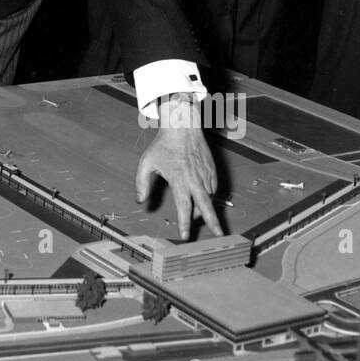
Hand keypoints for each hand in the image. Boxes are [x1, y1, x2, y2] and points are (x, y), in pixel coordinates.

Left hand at [135, 94, 222, 239]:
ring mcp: (206, 174)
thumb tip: (140, 201)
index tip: (185, 234)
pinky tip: (200, 199)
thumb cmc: (163, 144)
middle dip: (213, 222)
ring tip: (195, 215)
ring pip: (209, 199)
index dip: (185, 222)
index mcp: (179, 179)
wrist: (183, 125)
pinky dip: (208, 198)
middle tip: (219, 235)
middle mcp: (195, 179)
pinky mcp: (212, 170)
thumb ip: (142, 183)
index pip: (184, 206)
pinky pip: (212, 190)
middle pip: (206, 206)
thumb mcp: (147, 162)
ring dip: (204, 210)